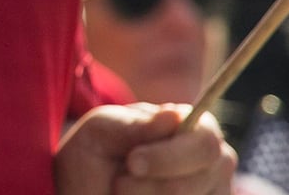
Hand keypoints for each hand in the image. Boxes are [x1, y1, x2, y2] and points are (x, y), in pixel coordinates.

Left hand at [54, 103, 235, 194]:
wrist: (87, 186)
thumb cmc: (98, 151)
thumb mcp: (104, 130)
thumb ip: (136, 124)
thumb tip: (174, 114)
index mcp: (194, 127)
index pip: (205, 142)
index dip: (169, 156)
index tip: (132, 162)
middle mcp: (215, 161)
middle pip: (202, 178)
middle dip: (156, 184)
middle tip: (119, 185)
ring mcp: (215, 191)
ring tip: (122, 192)